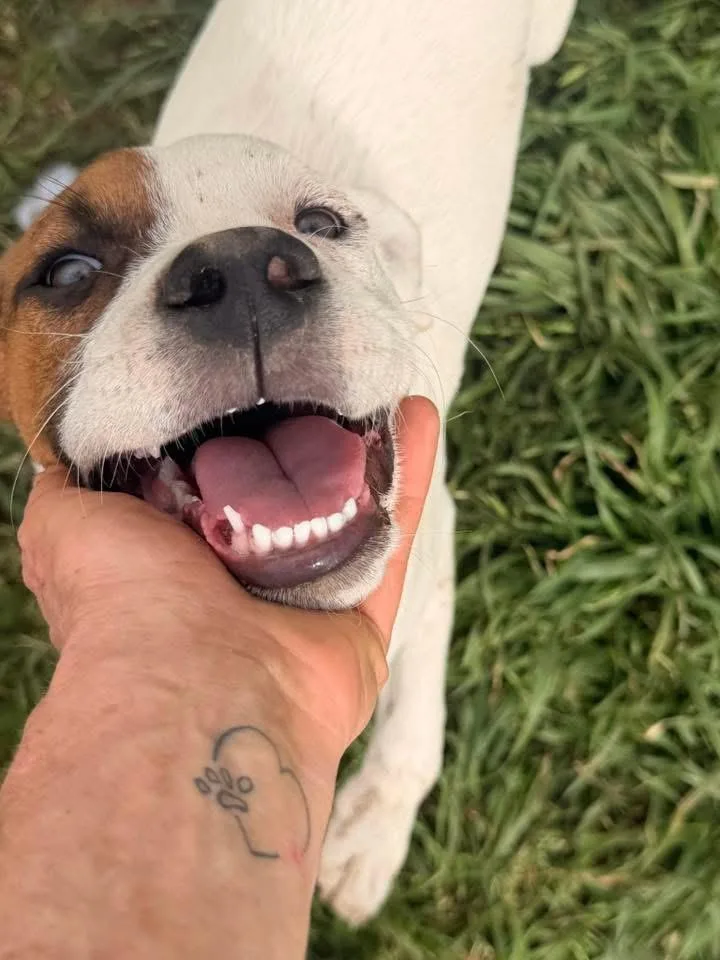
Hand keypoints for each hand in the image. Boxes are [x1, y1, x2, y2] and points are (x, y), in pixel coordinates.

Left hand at [19, 397, 438, 757]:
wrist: (198, 687)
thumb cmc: (126, 602)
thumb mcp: (66, 524)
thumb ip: (69, 487)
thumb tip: (68, 457)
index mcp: (179, 560)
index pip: (214, 485)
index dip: (234, 437)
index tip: (252, 388)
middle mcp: (242, 582)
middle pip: (287, 497)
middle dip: (307, 443)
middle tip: (324, 384)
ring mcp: (305, 601)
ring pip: (345, 511)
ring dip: (367, 451)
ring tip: (379, 388)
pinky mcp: (361, 616)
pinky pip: (393, 536)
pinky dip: (407, 478)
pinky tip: (418, 417)